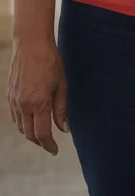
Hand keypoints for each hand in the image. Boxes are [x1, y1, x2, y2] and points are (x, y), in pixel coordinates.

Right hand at [6, 37, 68, 155]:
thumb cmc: (51, 62)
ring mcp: (13, 100)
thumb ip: (61, 109)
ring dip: (31, 133)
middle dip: (40, 142)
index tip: (55, 150)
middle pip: (29, 134)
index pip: (42, 134)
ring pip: (20, 127)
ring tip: (43, 132)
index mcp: (39, 103)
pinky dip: (23, 122)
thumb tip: (64, 129)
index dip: (49, 145)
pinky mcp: (9, 95)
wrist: (31, 45)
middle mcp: (23, 105)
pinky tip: (32, 118)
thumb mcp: (62, 85)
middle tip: (50, 144)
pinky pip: (15, 116)